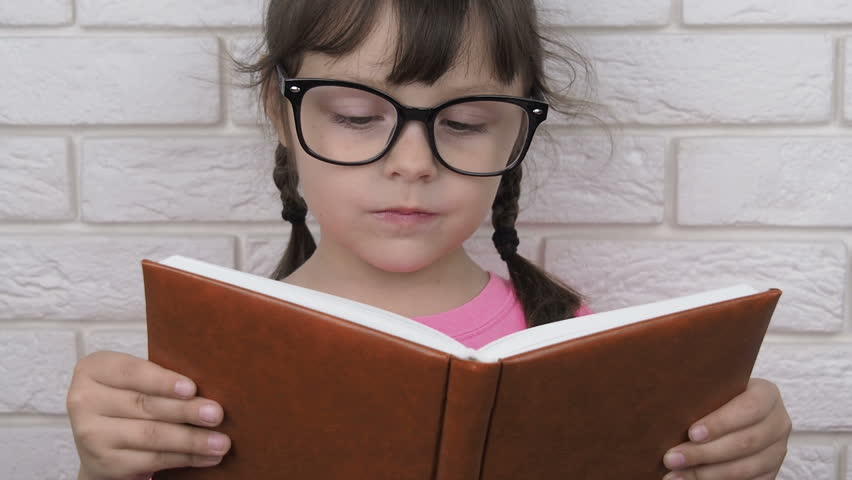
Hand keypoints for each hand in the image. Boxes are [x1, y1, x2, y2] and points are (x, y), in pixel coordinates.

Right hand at [67, 350, 231, 479]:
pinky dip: (184, 458)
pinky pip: (152, 459)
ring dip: (192, 440)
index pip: (131, 372)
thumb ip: (159, 378)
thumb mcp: (134, 380)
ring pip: (151, 435)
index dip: (162, 381)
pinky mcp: (104, 463)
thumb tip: (209, 386)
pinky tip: (206, 456)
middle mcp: (84, 401)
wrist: (101, 439)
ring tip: (221, 441)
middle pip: (144, 405)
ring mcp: (91, 435)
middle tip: (217, 414)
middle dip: (186, 411)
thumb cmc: (128, 398)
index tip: (192, 388)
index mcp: (93, 370)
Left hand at [662, 378, 791, 479]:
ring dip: (706, 474)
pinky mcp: (771, 472)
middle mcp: (778, 423)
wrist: (732, 415)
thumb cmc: (715, 398)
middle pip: (745, 442)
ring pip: (744, 468)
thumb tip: (671, 410)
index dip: (720, 423)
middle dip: (704, 453)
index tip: (691, 433)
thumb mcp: (714, 389)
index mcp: (767, 395)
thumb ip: (703, 395)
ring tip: (674, 475)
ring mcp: (777, 451)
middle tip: (672, 458)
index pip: (749, 408)